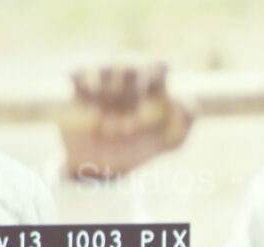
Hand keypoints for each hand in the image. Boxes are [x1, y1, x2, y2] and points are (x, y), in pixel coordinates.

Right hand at [62, 63, 192, 180]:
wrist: (98, 165)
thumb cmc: (136, 148)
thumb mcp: (167, 143)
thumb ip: (185, 124)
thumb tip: (179, 99)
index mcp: (153, 80)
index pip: (159, 64)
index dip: (154, 85)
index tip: (146, 111)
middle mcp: (128, 72)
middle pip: (131, 67)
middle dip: (128, 101)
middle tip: (124, 130)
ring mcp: (102, 75)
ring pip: (107, 69)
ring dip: (107, 100)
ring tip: (105, 126)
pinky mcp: (78, 82)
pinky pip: (80, 73)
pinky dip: (86, 94)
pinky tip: (90, 115)